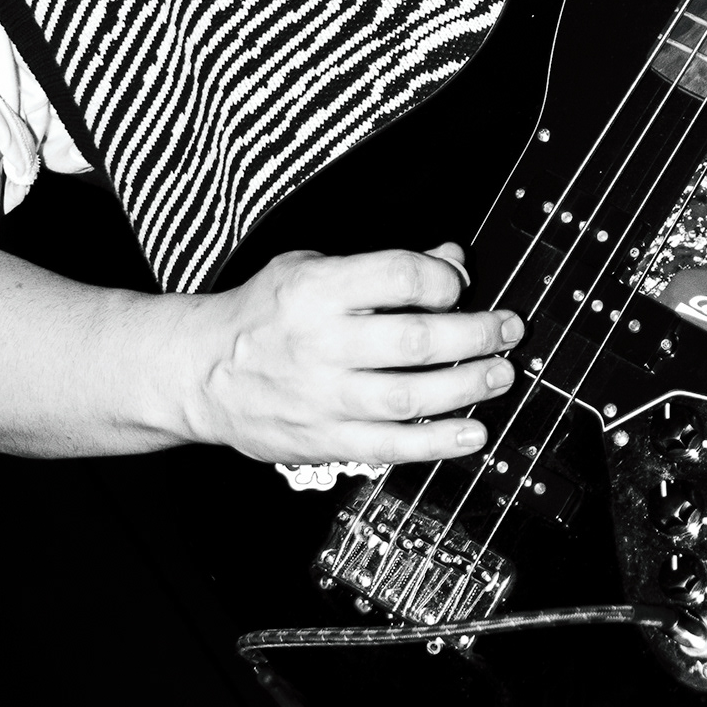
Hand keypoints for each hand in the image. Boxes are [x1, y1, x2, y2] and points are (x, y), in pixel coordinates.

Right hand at [184, 240, 523, 465]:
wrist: (198, 372)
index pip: (399, 276)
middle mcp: (319, 343)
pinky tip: (473, 433)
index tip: (460, 286)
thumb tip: (451, 260)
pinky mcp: (324, 440)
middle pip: (415, 338)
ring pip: (410, 395)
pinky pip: (391, 446)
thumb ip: (382, 267)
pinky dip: (438, 443)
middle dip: (475, 334)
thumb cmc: (262, 314)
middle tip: (508, 331)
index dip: (443, 280)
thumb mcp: (311, 268)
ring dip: (467, 386)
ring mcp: (321, 397)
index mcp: (315, 289)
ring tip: (500, 375)